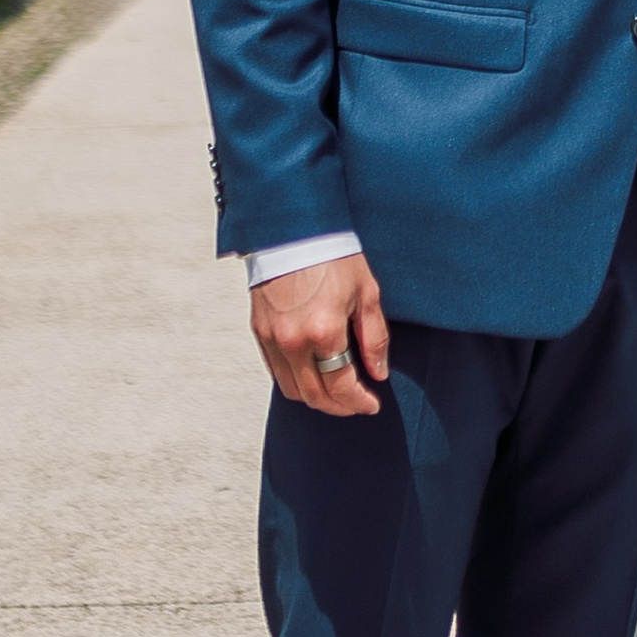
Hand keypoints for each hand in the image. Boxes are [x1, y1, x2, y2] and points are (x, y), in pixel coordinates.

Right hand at [254, 255, 390, 416]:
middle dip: (338, 407)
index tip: (371, 404)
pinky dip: (294, 380)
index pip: (341, 386)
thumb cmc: (334, 255)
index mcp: (324, 331)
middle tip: (356, 405)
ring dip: (315, 398)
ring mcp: (271, 337)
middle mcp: (293, 340)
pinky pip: (275, 370)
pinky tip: (312, 374)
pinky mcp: (258, 330)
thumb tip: (378, 373)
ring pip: (291, 388)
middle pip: (314, 395)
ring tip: (336, 392)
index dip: (359, 402)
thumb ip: (374, 338)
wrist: (294, 228)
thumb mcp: (366, 293)